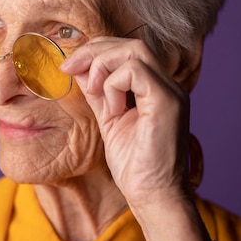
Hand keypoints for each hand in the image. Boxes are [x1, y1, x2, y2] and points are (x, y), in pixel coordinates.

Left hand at [60, 36, 190, 206]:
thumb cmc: (134, 165)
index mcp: (155, 88)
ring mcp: (171, 92)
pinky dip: (114, 84)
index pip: (128, 50)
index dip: (97, 50)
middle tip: (70, 68)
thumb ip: (98, 91)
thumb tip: (79, 67)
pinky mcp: (167, 102)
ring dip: (102, 66)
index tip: (69, 66)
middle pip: (132, 44)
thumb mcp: (108, 119)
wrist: (153, 196)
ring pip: (135, 51)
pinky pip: (136, 71)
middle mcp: (168, 85)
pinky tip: (112, 109)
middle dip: (95, 51)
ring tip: (94, 92)